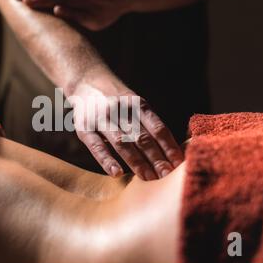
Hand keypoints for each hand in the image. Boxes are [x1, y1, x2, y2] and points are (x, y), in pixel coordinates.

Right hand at [68, 82, 183, 180]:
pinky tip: (117, 173)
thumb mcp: (135, 104)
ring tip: (149, 179)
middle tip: (167, 177)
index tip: (178, 164)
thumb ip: (149, 124)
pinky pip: (97, 146)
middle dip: (157, 159)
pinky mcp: (84, 128)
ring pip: (122, 143)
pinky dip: (107, 160)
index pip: (157, 128)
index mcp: (137, 104)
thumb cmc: (117, 102)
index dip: (169, 147)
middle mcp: (121, 110)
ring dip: (137, 163)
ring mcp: (102, 118)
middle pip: (142, 138)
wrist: (85, 83)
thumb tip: (171, 152)